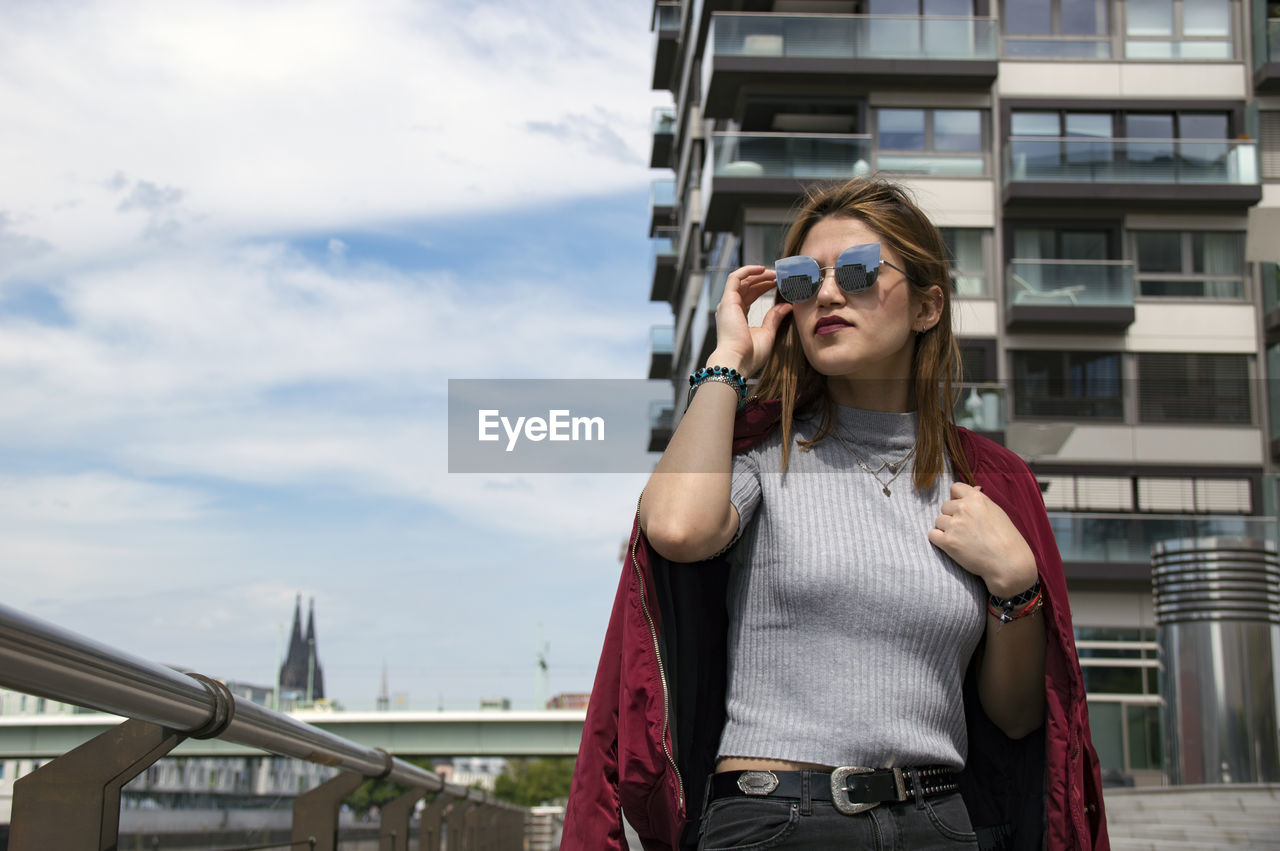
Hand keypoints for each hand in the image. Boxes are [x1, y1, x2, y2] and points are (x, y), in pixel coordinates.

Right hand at [708, 265, 791, 375]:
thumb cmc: (749, 355)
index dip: (763, 287)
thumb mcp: (767, 333)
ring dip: (759, 274)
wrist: (738, 362)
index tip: (778, 284)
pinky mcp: (727, 300)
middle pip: (746, 286)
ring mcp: (727, 304)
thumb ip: (774, 318)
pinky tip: (762, 269)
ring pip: (742, 280)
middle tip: (780, 276)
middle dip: (763, 279)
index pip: (750, 295)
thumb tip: (786, 306)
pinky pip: (735, 278)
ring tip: (775, 273)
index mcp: (738, 317)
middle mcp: (730, 309)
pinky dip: (748, 270)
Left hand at [928, 482, 1037, 597]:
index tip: (962, 509)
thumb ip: (981, 501)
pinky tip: (952, 545)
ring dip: (946, 529)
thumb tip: (974, 488)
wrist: (1008, 562)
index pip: (955, 488)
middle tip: (966, 529)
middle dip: (952, 516)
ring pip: (939, 521)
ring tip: (962, 539)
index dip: (957, 498)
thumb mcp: (997, 512)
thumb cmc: (1007, 538)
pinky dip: (939, 540)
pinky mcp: (948, 541)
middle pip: (945, 506)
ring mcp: (955, 525)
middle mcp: (964, 508)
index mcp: (977, 498)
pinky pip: (933, 535)